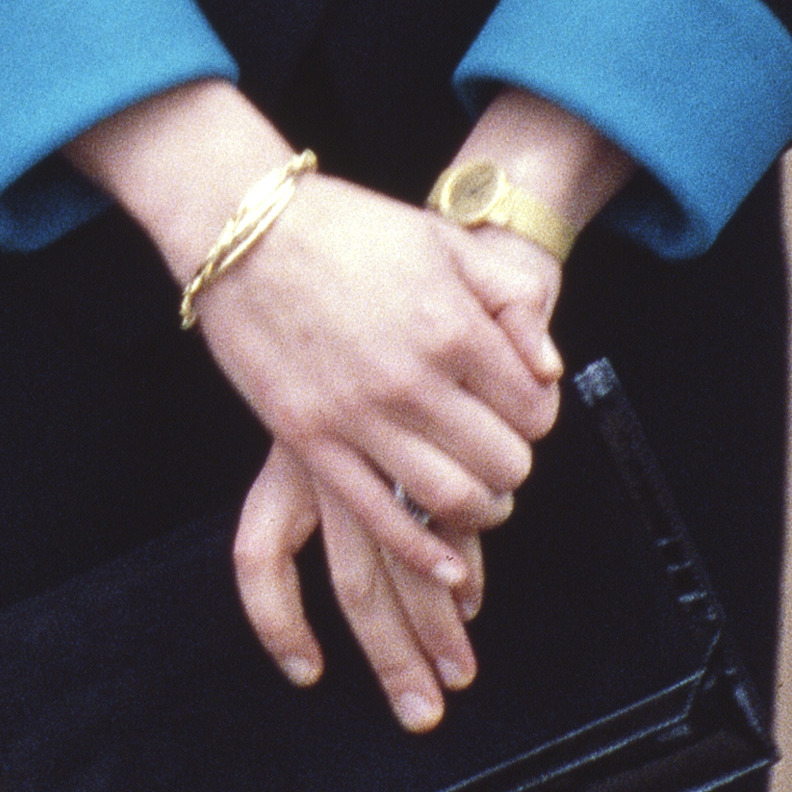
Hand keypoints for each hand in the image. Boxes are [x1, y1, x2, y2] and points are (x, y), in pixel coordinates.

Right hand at [193, 174, 559, 724]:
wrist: (244, 228)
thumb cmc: (347, 227)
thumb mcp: (446, 241)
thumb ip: (511, 299)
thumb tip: (548, 369)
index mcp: (454, 329)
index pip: (533, 408)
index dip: (537, 416)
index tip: (522, 410)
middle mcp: (412, 381)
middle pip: (502, 461)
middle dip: (513, 464)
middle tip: (501, 453)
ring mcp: (358, 417)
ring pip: (451, 498)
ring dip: (481, 509)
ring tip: (481, 498)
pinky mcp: (312, 441)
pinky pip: (379, 516)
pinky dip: (424, 550)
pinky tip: (448, 564)